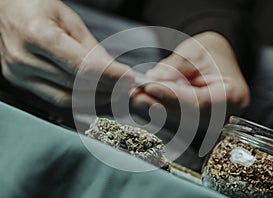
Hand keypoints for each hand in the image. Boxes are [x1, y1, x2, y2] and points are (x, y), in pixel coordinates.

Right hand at [0, 0, 133, 105]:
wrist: (6, 9)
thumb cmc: (37, 6)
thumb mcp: (70, 20)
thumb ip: (92, 49)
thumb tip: (115, 72)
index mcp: (37, 34)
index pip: (82, 67)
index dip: (110, 76)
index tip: (129, 78)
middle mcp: (23, 58)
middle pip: (76, 85)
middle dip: (108, 88)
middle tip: (126, 87)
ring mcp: (18, 74)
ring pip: (66, 98)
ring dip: (95, 98)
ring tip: (114, 92)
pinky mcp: (19, 82)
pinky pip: (55, 98)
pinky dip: (78, 99)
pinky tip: (94, 94)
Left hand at [131, 32, 248, 111]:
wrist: (217, 58)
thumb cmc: (210, 53)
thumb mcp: (194, 53)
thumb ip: (175, 69)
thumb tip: (153, 80)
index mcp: (232, 95)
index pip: (198, 102)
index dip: (172, 96)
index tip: (150, 87)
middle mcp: (224, 114)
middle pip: (186, 115)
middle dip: (158, 103)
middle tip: (136, 93)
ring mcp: (211, 121)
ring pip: (178, 118)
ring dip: (155, 107)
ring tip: (136, 94)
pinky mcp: (198, 121)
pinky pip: (177, 116)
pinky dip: (160, 107)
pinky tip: (144, 99)